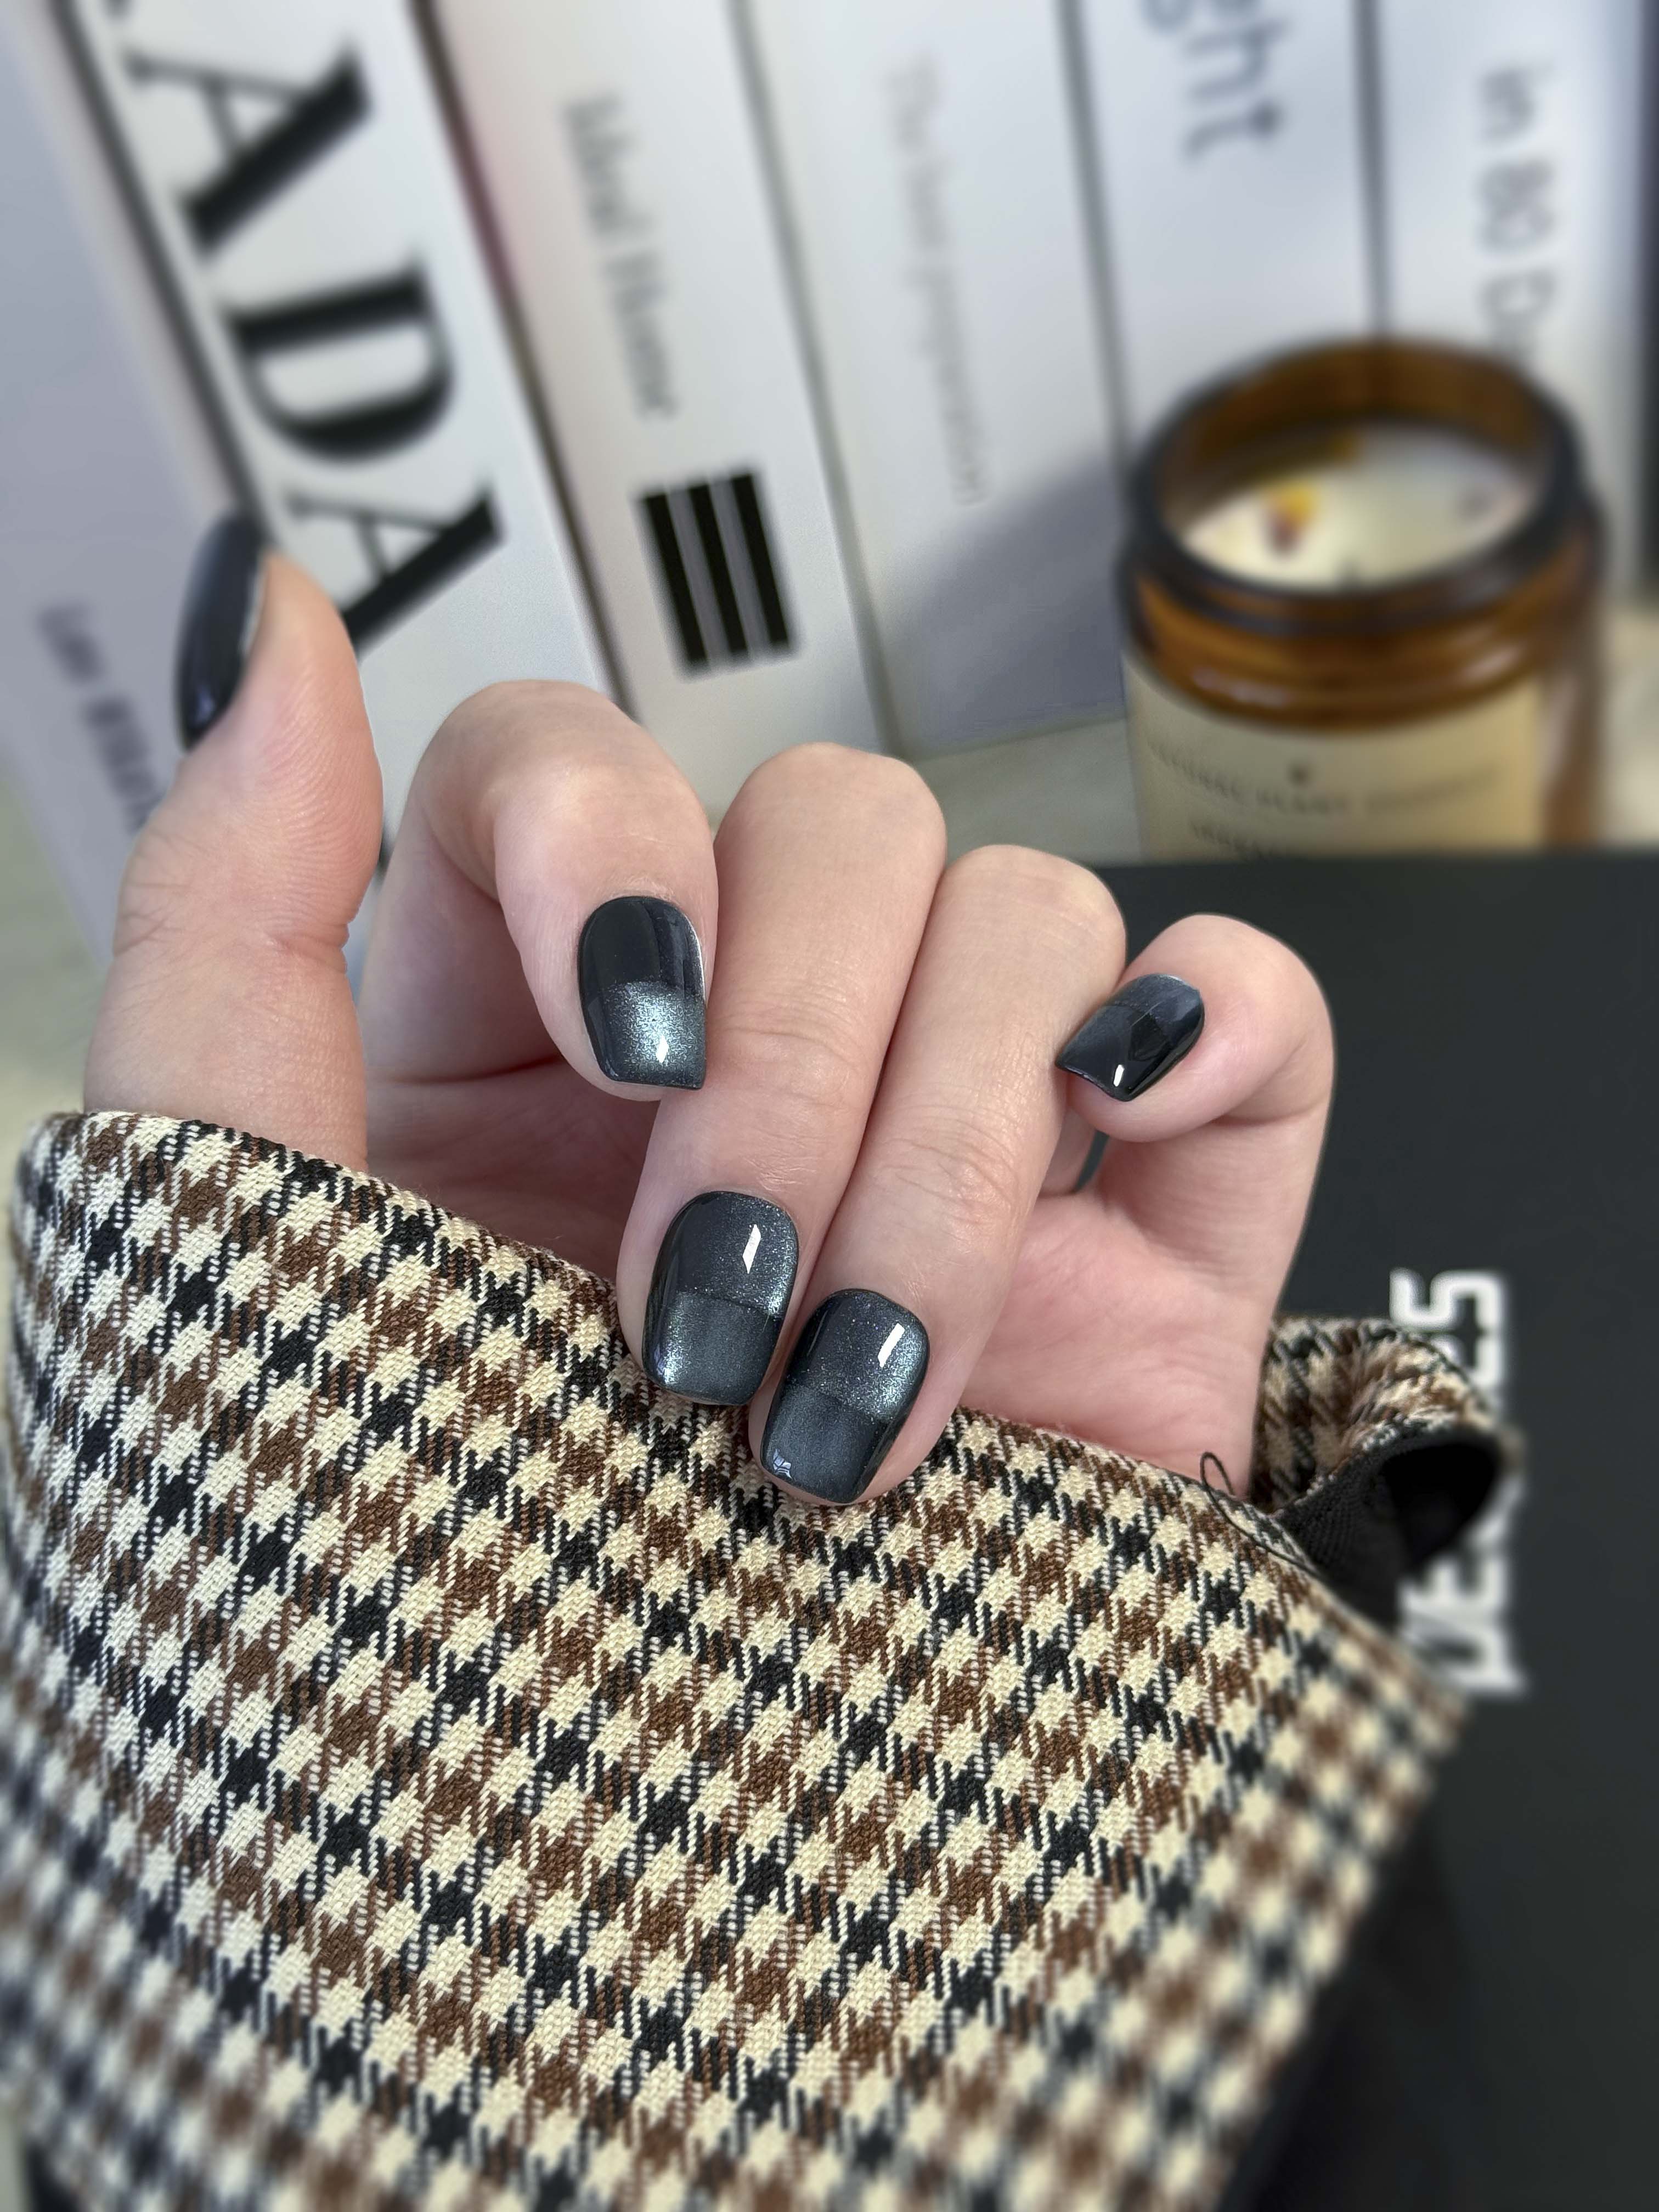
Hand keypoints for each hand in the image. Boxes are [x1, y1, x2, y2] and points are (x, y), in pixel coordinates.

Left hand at [87, 542, 1332, 1503]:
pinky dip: (1219, 1020)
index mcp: (526, 1036)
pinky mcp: (1156, 1243)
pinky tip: (1124, 1124)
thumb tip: (272, 603)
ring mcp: (968, 1134)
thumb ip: (223, 915)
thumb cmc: (402, 1605)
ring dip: (945, 1143)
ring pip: (1026, 916)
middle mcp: (755, 1051)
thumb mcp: (244, 1254)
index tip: (619, 1042)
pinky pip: (1250, 1013)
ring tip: (862, 1395)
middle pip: (836, 820)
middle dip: (790, 1062)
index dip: (608, 838)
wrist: (627, 1920)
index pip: (585, 760)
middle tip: (707, 1314)